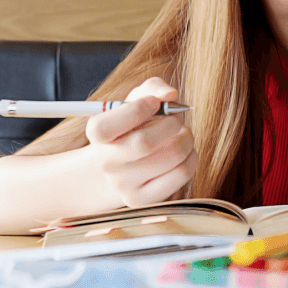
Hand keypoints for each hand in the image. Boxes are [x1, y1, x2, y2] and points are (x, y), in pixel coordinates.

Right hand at [84, 77, 197, 207]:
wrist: (119, 169)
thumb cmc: (131, 127)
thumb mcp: (134, 101)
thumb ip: (151, 88)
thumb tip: (170, 94)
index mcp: (96, 134)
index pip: (107, 126)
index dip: (138, 109)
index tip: (155, 102)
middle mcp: (106, 163)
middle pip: (144, 143)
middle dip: (171, 124)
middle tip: (176, 119)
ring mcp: (123, 185)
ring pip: (171, 157)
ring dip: (187, 138)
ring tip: (183, 134)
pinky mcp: (143, 199)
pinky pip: (181, 174)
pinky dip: (191, 158)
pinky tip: (184, 152)